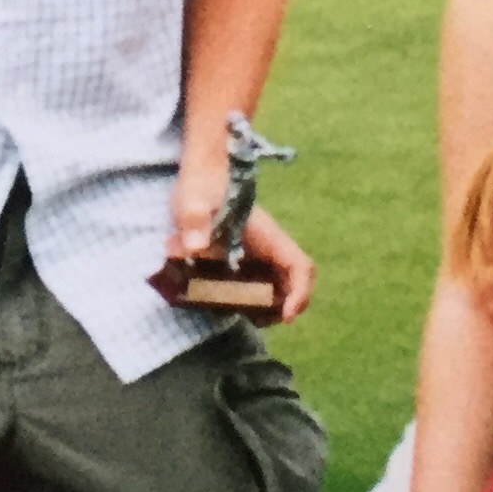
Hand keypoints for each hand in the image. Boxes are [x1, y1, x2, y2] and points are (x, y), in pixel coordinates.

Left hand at [167, 168, 314, 321]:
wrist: (199, 171)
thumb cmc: (201, 184)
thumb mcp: (193, 203)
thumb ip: (194, 222)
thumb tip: (195, 248)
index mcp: (266, 236)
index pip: (299, 266)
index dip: (299, 293)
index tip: (285, 315)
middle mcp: (268, 245)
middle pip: (291, 281)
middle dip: (281, 306)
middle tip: (257, 320)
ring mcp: (256, 251)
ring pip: (275, 284)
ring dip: (266, 304)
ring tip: (243, 315)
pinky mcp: (241, 254)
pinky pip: (255, 280)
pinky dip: (248, 295)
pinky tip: (223, 300)